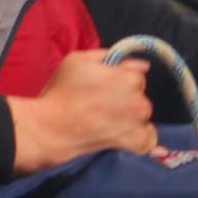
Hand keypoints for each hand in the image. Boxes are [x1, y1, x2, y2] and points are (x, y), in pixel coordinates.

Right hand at [7, 49, 156, 173]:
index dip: (118, 79)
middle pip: (140, 95)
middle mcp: (139, 100)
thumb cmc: (60, 92)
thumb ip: (107, 56)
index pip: (134, 75)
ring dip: (131, 116)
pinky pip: (148, 140)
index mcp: (128, 78)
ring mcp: (138, 123)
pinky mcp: (133, 142)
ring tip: (106, 120)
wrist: (49, 127)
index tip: (102, 86)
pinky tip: (129, 135)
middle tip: (100, 104)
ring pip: (143, 115)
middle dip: (125, 97)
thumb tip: (141, 64)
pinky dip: (142, 138)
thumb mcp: (77, 61)